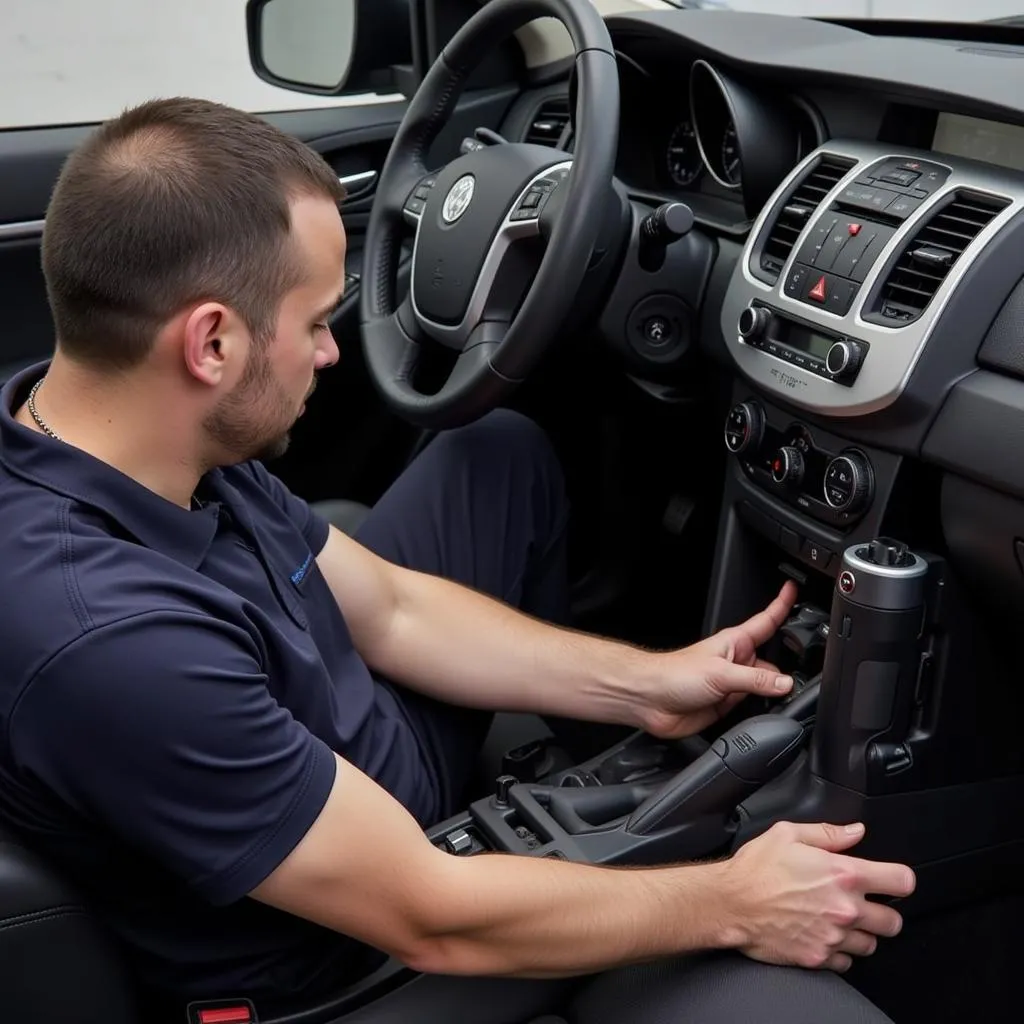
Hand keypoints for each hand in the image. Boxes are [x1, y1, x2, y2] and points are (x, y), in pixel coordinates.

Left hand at [640, 580, 797, 738]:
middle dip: (788, 666)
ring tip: (782, 697)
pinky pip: (754, 705)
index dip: (781, 604)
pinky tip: (766, 712)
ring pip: (766, 686)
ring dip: (775, 692)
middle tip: (803, 673)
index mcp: (735, 642)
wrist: (650, 699)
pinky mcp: (727, 704)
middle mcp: (736, 662)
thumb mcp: (721, 673)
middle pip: (774, 660)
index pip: (766, 620)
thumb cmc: (674, 674)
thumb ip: (756, 680)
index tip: (793, 589)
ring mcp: (732, 683)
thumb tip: (784, 683)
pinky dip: (763, 709)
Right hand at [718, 821, 915, 971]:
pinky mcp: (819, 957)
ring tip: (839, 921)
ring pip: (872, 944)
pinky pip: (847, 962)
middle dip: (882, 912)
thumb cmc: (755, 869)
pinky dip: (840, 952)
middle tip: (864, 905)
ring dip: (860, 933)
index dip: (899, 879)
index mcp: (843, 874)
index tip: (890, 881)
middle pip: (894, 921)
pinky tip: (823, 936)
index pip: (901, 882)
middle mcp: (844, 909)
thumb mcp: (787, 834)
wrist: (729, 903)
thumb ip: (828, 833)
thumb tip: (855, 832)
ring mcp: (833, 937)